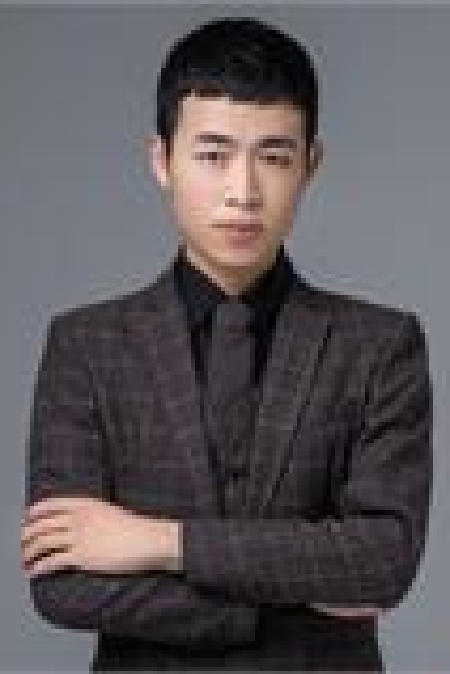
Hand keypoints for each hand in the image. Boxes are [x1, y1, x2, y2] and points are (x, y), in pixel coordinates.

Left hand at [21, 495, 179, 577]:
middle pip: (41, 525)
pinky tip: (32, 574)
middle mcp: (78, 518)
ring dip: (27, 554)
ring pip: (42, 543)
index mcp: (85, 504)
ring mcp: (80, 537)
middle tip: (21, 545)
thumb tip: (76, 523)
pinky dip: (37, 568)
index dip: (32, 514)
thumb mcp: (108, 512)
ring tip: (24, 562)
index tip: (25, 522)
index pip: (48, 505)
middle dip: (25, 536)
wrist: (150, 540)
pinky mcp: (82, 557)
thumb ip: (90, 514)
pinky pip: (51, 562)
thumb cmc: (134, 528)